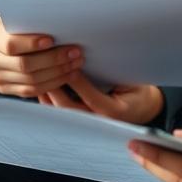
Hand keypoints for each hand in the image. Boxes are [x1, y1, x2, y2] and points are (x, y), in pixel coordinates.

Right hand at [0, 17, 83, 97]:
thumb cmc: (7, 29)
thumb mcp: (12, 20)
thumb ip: (28, 24)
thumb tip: (58, 25)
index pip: (11, 44)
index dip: (32, 44)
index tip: (52, 40)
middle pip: (24, 65)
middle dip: (53, 59)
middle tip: (74, 52)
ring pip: (31, 81)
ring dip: (57, 73)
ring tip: (75, 63)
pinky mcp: (6, 90)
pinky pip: (31, 91)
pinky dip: (52, 84)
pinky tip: (66, 75)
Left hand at [38, 72, 163, 124]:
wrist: (142, 109)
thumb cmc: (136, 92)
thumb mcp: (130, 81)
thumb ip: (113, 72)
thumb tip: (89, 58)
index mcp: (116, 112)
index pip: (94, 100)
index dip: (80, 84)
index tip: (70, 68)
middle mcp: (100, 122)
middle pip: (72, 109)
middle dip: (57, 89)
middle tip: (46, 71)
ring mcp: (89, 123)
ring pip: (63, 113)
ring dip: (50, 96)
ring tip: (39, 78)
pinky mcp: (81, 121)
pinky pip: (62, 113)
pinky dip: (51, 102)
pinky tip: (43, 89)